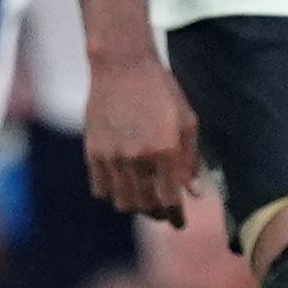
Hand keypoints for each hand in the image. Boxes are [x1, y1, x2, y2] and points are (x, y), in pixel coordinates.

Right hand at [81, 54, 195, 222]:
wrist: (122, 66)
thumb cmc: (161, 90)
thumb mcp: (187, 121)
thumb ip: (191, 159)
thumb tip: (194, 192)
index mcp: (166, 150)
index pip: (170, 199)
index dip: (176, 216)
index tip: (178, 222)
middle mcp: (138, 157)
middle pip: (145, 205)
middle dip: (156, 213)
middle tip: (161, 210)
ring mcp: (113, 156)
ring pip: (122, 201)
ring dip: (134, 205)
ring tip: (141, 198)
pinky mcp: (92, 151)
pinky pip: (100, 188)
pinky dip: (111, 192)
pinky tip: (120, 184)